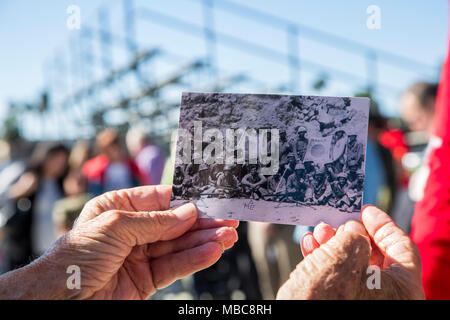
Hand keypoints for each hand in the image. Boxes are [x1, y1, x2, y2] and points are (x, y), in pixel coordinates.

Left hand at [23, 185, 238, 299]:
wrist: (60, 299)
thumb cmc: (76, 255)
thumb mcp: (115, 226)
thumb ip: (156, 221)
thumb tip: (189, 212)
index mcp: (119, 208)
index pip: (160, 199)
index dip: (186, 199)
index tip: (211, 199)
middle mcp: (132, 230)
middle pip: (174, 224)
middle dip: (202, 222)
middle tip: (228, 220)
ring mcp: (140, 255)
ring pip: (179, 246)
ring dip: (204, 240)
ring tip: (228, 236)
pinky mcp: (146, 279)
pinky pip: (175, 267)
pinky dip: (195, 259)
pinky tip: (213, 251)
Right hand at [277, 205, 423, 299]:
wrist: (300, 319)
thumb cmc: (326, 298)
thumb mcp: (342, 256)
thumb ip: (353, 237)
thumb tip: (352, 232)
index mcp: (402, 289)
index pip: (402, 246)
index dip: (382, 224)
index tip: (365, 211)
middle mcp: (388, 299)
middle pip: (375, 256)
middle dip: (351, 234)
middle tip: (337, 222)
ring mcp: (365, 303)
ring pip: (354, 267)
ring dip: (334, 245)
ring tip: (318, 233)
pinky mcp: (343, 303)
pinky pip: (340, 280)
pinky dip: (326, 262)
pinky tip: (311, 248)